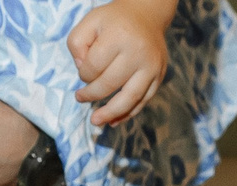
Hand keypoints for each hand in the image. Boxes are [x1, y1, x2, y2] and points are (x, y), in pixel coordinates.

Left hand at [68, 2, 167, 124]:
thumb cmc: (114, 20)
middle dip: (91, 94)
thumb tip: (82, 72)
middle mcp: (138, 52)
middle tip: (80, 98)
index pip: (94, 66)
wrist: (147, 14)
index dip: (83, 74)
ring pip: (129, 98)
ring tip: (96, 121)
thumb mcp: (90, 22)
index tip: (82, 72)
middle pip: (110, 84)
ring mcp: (152, 66)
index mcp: (119, 36)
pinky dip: (128, 113)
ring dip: (111, 113)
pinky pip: (143, 101)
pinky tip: (114, 120)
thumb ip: (77, 44)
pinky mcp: (159, 76)